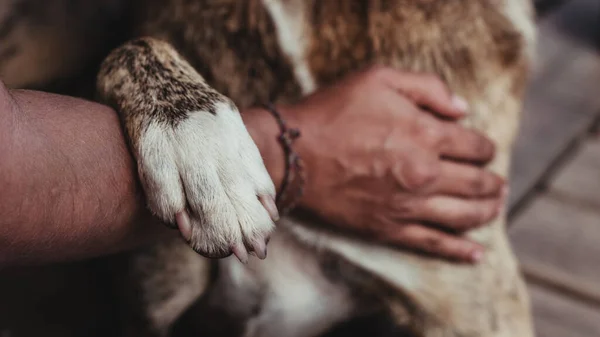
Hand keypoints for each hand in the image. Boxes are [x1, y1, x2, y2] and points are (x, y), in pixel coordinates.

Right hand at [284, 67, 505, 262]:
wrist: (291, 155)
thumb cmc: (332, 112)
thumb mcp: (378, 79)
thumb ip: (427, 88)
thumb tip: (463, 109)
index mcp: (427, 135)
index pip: (476, 146)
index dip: (485, 147)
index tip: (482, 148)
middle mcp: (425, 174)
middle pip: (478, 183)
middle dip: (493, 182)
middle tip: (498, 182)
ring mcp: (407, 206)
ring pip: (464, 216)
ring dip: (487, 212)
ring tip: (496, 208)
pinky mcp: (388, 229)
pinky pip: (433, 244)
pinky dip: (459, 251)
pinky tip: (476, 255)